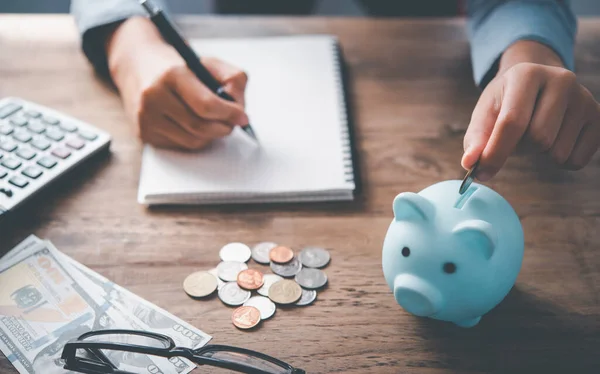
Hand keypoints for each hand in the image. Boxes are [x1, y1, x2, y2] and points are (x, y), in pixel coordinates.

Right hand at [106, 17, 248, 150]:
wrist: (137, 66)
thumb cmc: (177, 67)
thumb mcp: (207, 63)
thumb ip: (232, 79)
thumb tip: (240, 108)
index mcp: (171, 75)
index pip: (206, 105)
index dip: (230, 114)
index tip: (243, 117)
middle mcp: (154, 97)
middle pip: (201, 127)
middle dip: (223, 127)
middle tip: (231, 122)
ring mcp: (146, 118)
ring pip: (193, 141)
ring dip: (211, 135)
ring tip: (213, 122)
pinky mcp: (144, 134)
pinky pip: (181, 145)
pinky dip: (195, 139)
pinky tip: (193, 124)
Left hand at [462, 41, 599, 180]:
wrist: (536, 83)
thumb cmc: (505, 102)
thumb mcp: (485, 113)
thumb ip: (476, 139)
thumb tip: (470, 164)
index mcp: (526, 74)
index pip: (513, 121)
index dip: (496, 152)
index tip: (482, 172)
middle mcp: (561, 80)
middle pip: (538, 139)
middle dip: (521, 148)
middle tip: (517, 135)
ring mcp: (584, 97)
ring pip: (557, 152)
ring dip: (539, 154)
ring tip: (535, 133)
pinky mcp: (598, 116)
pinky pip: (576, 160)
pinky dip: (559, 161)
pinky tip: (554, 140)